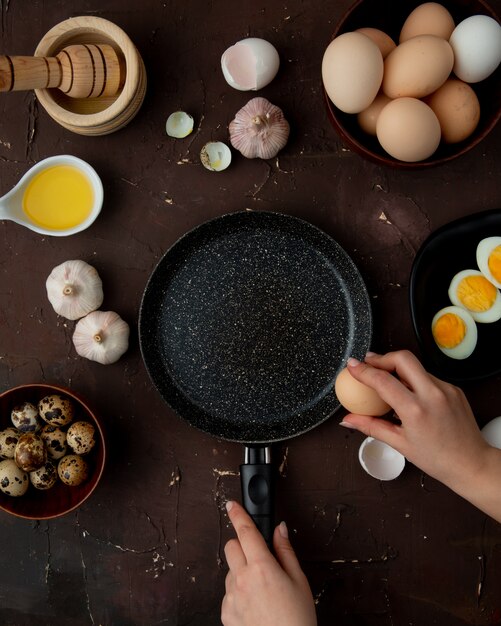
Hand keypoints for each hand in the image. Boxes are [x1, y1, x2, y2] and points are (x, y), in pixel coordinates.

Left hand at [221, 500, 316, 625]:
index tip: (231, 505)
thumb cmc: (297, 621)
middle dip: (242, 546)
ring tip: (263, 592)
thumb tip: (280, 530)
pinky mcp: (225, 613)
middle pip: (231, 547)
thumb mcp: (299, 582)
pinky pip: (229, 593)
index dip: (237, 514)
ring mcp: (231, 598)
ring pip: (230, 572)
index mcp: (262, 567)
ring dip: (242, 573)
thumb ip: (286, 551)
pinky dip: (239, 594)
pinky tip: (256, 605)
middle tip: (258, 557)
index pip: (245, 532)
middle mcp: (242, 580)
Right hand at [340, 350, 500, 521]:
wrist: (472, 464)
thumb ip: (371, 426)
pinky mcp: (454, 389)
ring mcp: (446, 389)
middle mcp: (433, 394)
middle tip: (369, 363)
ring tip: (386, 379)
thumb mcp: (399, 444)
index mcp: (416, 410)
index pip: (383, 380)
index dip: (363, 370)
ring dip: (398, 368)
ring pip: (416, 366)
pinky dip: (414, 379)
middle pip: (403, 358)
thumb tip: (348, 420)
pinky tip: (407, 391)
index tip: (352, 366)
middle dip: (382, 357)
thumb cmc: (438, 459)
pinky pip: (428, 376)